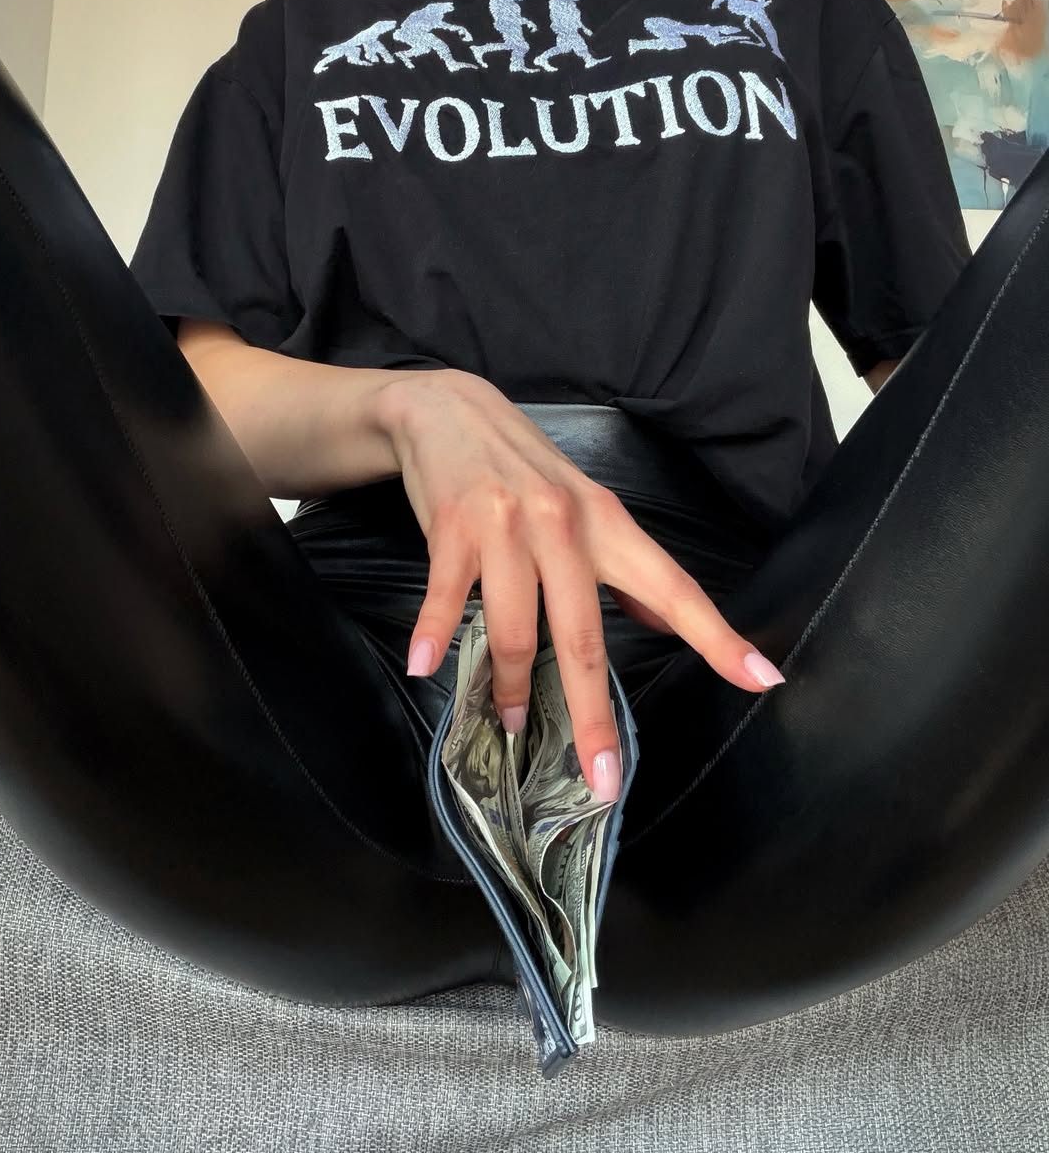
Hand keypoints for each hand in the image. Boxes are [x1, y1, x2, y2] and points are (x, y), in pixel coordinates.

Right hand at [378, 370, 784, 800]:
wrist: (449, 411)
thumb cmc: (522, 468)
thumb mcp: (585, 507)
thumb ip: (622, 566)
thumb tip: (665, 617)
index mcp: (607, 524)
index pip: (673, 587)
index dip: (718, 636)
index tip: (761, 679)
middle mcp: (564, 525)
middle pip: (585, 636)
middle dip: (593, 715)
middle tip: (600, 776)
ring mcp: (508, 526)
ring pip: (516, 629)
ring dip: (508, 687)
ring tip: (507, 723)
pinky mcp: (454, 527)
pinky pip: (447, 598)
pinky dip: (436, 637)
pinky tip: (426, 665)